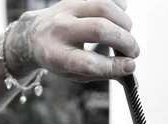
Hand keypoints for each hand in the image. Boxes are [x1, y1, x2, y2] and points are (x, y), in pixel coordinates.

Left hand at [6, 0, 139, 80]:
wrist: (34, 35)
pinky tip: (120, 18)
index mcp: (57, 56)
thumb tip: (129, 71)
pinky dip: (118, 5)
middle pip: (99, 29)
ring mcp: (66, 9)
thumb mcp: (75, 73)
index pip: (89, 62)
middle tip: (133, 52)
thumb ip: (102, 73)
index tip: (130, 66)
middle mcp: (60, 30)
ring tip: (127, 35)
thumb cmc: (58, 57)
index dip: (114, 65)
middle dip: (124, 41)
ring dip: (124, 22)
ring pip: (104, 7)